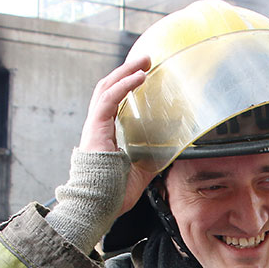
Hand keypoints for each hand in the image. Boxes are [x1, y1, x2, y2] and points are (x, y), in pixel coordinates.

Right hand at [77, 54, 154, 213]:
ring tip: (145, 61)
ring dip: (127, 72)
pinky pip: (110, 99)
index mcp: (104, 134)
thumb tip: (173, 151)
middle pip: (108, 88)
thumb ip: (152, 158)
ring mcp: (94, 126)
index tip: (142, 74)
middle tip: (146, 61)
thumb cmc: (113, 194)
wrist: (96, 206)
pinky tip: (140, 77)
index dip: (125, 85)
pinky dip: (125, 85)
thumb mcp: (140, 171)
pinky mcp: (96, 128)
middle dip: (126, 71)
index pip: (112, 101)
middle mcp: (97, 126)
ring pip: (107, 87)